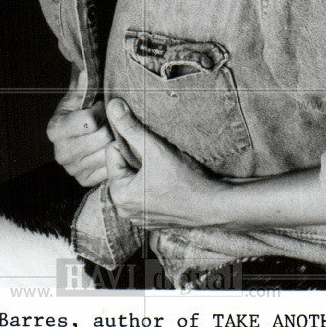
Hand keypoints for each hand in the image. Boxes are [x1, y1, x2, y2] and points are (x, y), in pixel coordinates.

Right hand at [46, 93, 113, 187]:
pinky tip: (113, 148)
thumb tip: (87, 69)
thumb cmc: (80, 110)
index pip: (90, 120)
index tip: (104, 105)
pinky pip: (110, 169)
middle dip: (111, 125)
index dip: (103, 110)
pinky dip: (116, 159)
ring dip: (116, 141)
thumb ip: (84, 84)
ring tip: (113, 133)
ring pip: (109, 153)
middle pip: (102, 137)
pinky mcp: (85, 180)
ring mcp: (72, 169)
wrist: (79, 134)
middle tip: (112, 120)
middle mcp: (60, 153)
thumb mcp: (80, 95)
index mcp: (55, 129)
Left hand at [105, 99, 223, 227]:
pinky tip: (169, 183)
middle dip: (137, 159)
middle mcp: (124, 210)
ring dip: (146, 172)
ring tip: (165, 170)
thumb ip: (131, 127)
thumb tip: (112, 106)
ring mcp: (139, 217)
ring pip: (135, 180)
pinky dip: (154, 186)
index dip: (131, 145)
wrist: (213, 205)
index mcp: (119, 195)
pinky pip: (146, 194)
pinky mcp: (152, 220)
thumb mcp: (154, 149)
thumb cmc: (185, 180)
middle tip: (158, 159)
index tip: (150, 148)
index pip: (113, 153)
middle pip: (123, 168)